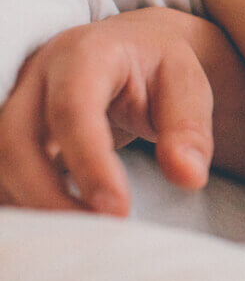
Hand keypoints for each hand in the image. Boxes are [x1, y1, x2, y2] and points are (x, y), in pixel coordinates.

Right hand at [0, 10, 215, 215]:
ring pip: (0, 161)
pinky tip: (61, 224)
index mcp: (86, 54)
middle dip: (47, 196)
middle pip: (14, 140)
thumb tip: (189, 177)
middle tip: (99, 231)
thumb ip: (189, 129)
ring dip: (33, 204)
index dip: (89, 163)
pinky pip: (2, 173)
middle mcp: (38, 76)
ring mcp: (17, 103)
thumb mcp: (188, 85)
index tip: (117, 210)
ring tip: (86, 233)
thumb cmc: (158, 67)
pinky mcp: (12, 130)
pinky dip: (24, 202)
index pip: (73, 109)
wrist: (131, 47)